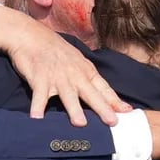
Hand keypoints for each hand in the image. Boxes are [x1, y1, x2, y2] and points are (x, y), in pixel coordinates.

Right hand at [0, 5, 130, 125]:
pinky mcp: (39, 78)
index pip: (103, 88)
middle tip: (112, 122)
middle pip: (90, 93)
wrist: (31, 36)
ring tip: (81, 123)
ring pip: (67, 95)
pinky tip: (37, 118)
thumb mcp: (77, 62)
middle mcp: (74, 74)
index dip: (115, 100)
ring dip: (74, 109)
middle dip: (102, 108)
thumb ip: (88, 79)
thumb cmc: (55, 51)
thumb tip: (103, 96)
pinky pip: (39, 95)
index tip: (128, 111)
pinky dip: (37, 106)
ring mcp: (56, 77)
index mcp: (85, 71)